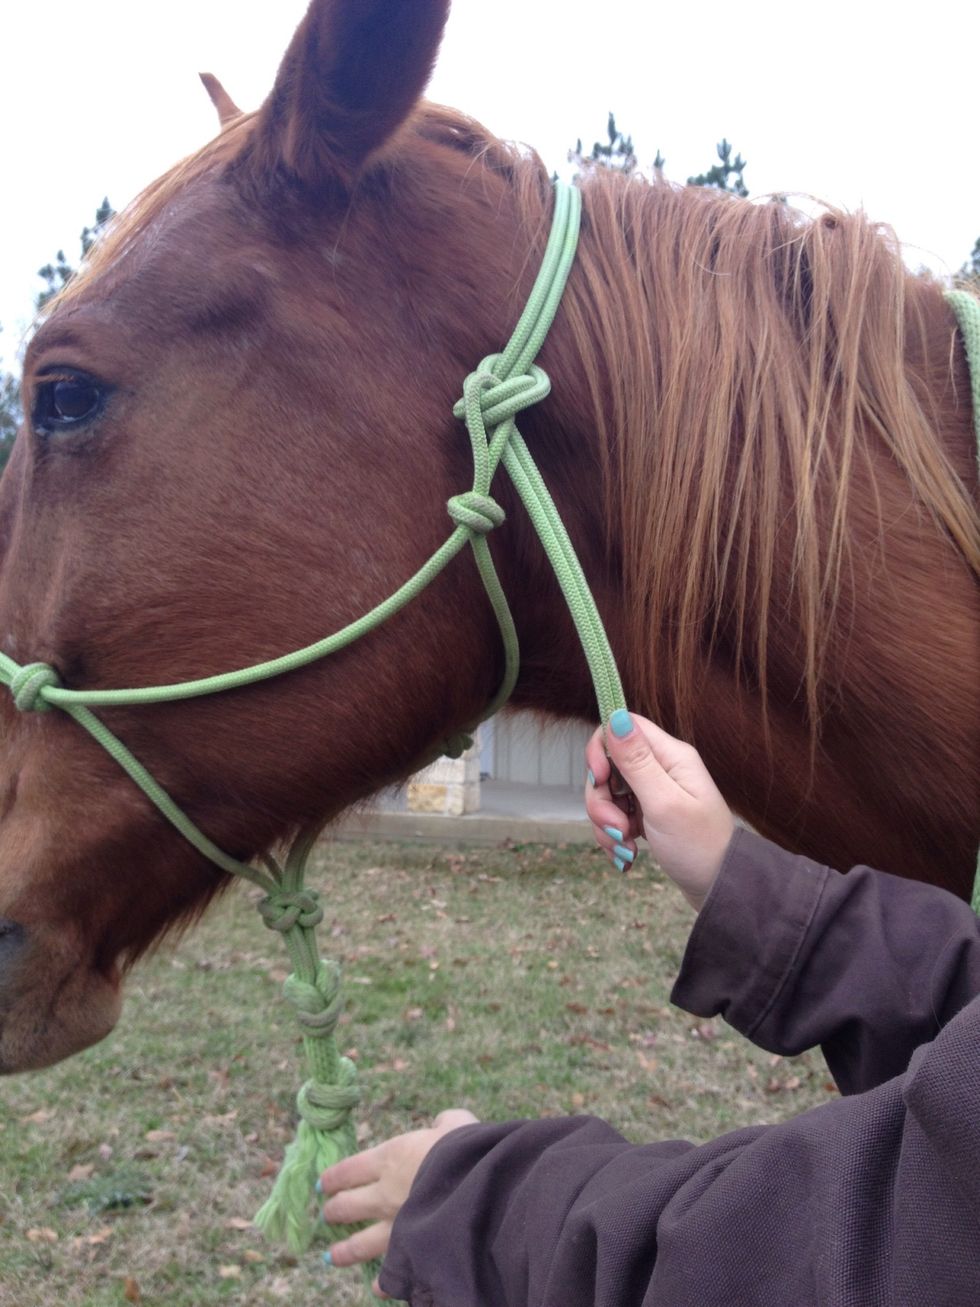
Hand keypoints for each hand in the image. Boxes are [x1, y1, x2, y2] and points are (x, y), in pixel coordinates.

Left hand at [319, 1109, 478, 1292]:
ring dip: (344, 1251)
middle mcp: (385, 1194)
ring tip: (331, 1256)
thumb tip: (441, 1124)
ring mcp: (396, 1226)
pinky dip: (385, 1282)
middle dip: (334, 1210)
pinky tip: (378, 1289)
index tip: (322, 1185)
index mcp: (391, 1158)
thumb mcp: (454, 1123)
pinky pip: (392, 1272)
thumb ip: (443, 1124)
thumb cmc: (465, 1147)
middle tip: (327, 1214)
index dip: (334, 1177)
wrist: (478, 1183)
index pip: (350, 1169)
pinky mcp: (411, 1251)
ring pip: (360, 1244)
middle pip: (348, 1205)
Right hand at [585, 711, 734, 909]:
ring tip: (625, 846)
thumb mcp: (664, 803)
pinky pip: (615, 815)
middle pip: (608, 765)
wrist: (719, 889)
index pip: (622, 727)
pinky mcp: (646, 813)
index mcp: (670, 756)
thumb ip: (637, 761)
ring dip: (606, 822)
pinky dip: (613, 835)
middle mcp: (661, 768)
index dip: (600, 750)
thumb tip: (616, 715)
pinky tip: (627, 853)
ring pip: (607, 793)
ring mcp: (652, 791)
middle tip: (618, 828)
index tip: (599, 779)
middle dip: (601, 799)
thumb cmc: (700, 847)